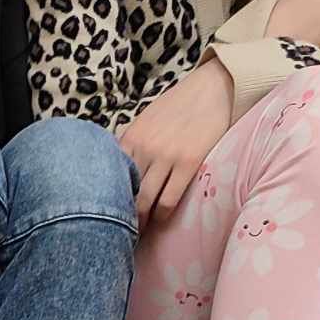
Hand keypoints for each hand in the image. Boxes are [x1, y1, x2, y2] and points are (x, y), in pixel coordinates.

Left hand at [119, 63, 232, 227]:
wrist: (214, 86)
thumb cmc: (179, 105)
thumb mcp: (146, 119)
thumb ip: (130, 144)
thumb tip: (113, 168)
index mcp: (129, 138)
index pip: (110, 179)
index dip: (107, 201)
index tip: (106, 216)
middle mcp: (144, 148)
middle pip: (124, 195)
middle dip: (120, 218)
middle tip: (120, 233)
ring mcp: (166, 156)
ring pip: (144, 202)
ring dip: (140, 222)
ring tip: (139, 233)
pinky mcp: (188, 163)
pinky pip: (168, 201)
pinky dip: (161, 216)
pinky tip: (160, 221)